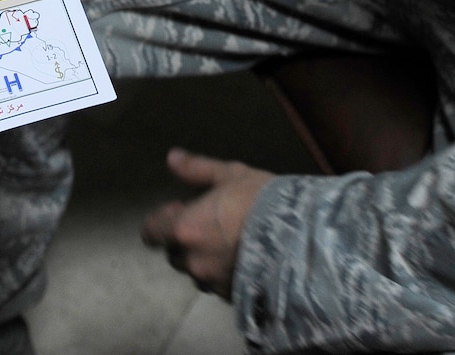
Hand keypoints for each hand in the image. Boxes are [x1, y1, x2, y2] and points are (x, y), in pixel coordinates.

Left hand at [140, 148, 275, 297]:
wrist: (303, 240)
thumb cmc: (264, 201)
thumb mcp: (232, 175)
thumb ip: (197, 169)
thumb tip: (172, 157)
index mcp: (185, 229)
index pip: (151, 233)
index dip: (160, 222)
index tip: (178, 211)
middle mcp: (193, 260)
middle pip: (174, 253)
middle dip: (183, 240)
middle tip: (207, 224)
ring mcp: (212, 283)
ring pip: (196, 272)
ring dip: (202, 259)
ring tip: (227, 243)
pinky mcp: (233, 297)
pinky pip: (217, 286)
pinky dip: (223, 274)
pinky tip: (242, 259)